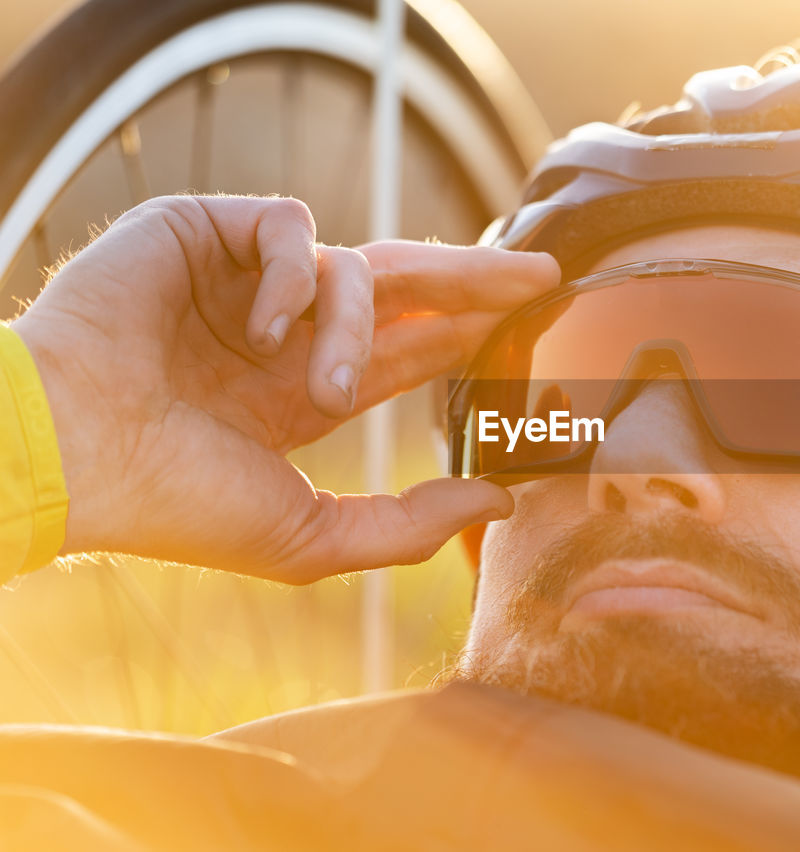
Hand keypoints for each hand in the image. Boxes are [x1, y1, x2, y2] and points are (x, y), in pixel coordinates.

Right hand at [10, 195, 558, 581]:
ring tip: (327, 388)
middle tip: (543, 276)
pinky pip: (289, 226)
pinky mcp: (206, 233)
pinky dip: (292, 276)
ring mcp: (244, 283)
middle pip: (405, 291)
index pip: (404, 354)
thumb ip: (408, 524)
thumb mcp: (310, 537)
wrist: (73, 454)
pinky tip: (261, 327)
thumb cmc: (176, 503)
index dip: (464, 338)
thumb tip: (498, 499)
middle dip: (475, 281)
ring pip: (354, 267)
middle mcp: (279, 334)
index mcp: (298, 393)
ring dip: (360, 328)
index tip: (525, 326)